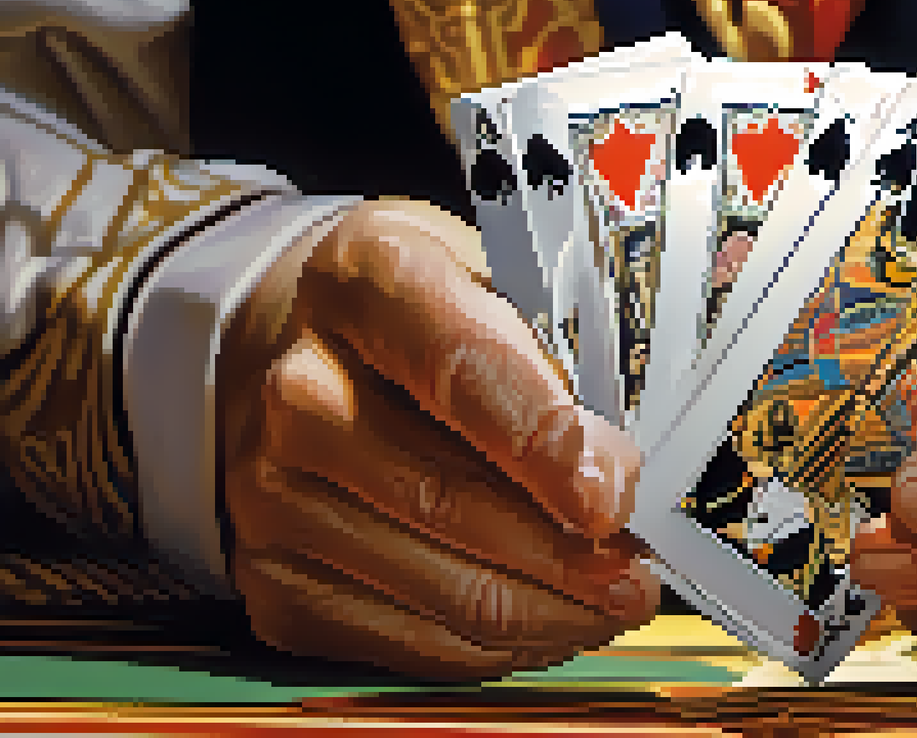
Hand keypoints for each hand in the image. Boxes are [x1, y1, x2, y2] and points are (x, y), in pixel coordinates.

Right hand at [217, 199, 657, 679]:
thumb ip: (560, 354)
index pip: (462, 367)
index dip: (544, 443)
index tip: (611, 497)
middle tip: (640, 573)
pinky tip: (543, 620)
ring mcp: (269, 489)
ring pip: (439, 585)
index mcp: (366, 279)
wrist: (305, 350)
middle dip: (568, 554)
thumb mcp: (497, 279)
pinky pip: (404, 641)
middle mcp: (300, 386)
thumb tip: (624, 468)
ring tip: (609, 602)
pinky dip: (491, 645)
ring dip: (546, 611)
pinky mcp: (272, 577)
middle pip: (449, 498)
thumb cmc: (432, 315)